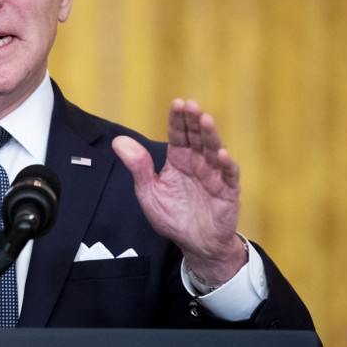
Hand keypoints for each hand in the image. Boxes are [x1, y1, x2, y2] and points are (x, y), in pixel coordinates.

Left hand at [112, 99, 244, 285]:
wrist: (195, 243)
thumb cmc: (173, 216)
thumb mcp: (149, 192)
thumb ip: (138, 167)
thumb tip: (118, 141)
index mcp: (178, 160)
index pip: (178, 134)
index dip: (178, 119)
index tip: (177, 103)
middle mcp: (197, 163)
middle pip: (197, 137)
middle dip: (194, 120)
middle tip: (191, 105)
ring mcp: (214, 175)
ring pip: (213, 150)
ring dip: (211, 135)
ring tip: (206, 120)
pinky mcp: (227, 191)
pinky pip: (229, 175)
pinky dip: (226, 164)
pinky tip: (221, 154)